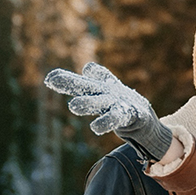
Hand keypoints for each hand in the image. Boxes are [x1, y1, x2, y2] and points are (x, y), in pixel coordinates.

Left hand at [44, 62, 172, 160]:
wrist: (146, 120)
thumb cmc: (121, 104)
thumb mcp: (107, 93)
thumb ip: (93, 82)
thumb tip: (87, 67)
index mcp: (100, 89)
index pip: (80, 83)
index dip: (65, 80)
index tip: (49, 78)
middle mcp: (108, 94)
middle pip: (87, 87)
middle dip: (71, 83)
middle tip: (52, 81)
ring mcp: (120, 103)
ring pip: (101, 103)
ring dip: (88, 103)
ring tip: (73, 106)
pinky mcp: (132, 115)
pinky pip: (118, 118)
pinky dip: (107, 122)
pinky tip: (95, 128)